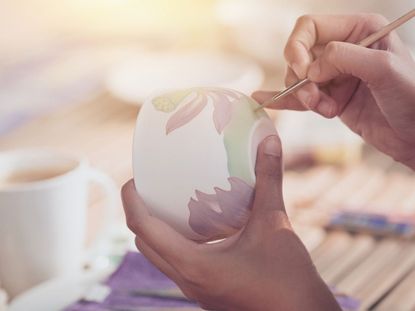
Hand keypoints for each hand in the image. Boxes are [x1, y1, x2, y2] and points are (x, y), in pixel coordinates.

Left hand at [122, 136, 339, 310]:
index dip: (131, 201)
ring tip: (168, 203)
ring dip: (155, 229)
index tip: (133, 180)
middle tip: (150, 188)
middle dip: (139, 214)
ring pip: (159, 256)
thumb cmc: (288, 278)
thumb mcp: (274, 223)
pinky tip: (196, 227)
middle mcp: (187, 280)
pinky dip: (174, 242)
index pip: (143, 228)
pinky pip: (176, 264)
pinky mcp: (206, 291)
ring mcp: (195, 289)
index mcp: (194, 265)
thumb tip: (269, 142)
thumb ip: (269, 179)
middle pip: (144, 243)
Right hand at [253, 14, 414, 169]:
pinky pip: (300, 97)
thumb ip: (344, 58)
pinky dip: (283, 99)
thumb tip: (311, 68)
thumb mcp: (384, 70)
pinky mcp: (331, 98)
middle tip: (315, 97)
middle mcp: (344, 50)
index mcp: (360, 30)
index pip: (310, 27)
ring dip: (306, 97)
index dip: (298, 48)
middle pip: (300, 55)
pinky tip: (263, 99)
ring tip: (327, 110)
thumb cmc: (413, 99)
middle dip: (302, 79)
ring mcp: (336, 76)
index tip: (304, 72)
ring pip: (299, 80)